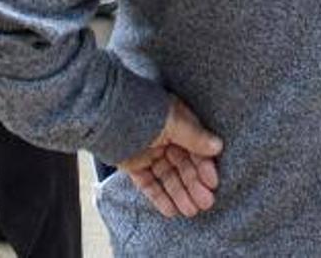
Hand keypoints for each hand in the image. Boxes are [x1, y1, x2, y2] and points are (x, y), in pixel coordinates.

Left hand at [118, 97, 223, 218]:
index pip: (196, 148)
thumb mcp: (172, 122)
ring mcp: (148, 151)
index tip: (212, 183)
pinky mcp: (133, 164)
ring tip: (190, 211)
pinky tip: (170, 211)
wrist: (103, 113)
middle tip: (205, 204)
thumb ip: (194, 136)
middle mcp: (165, 137)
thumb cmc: (140, 110)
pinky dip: (159, 196)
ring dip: (179, 194)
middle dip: (194, 185)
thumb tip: (217, 146)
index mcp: (177, 122)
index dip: (204, 166)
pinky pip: (148, 183)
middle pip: (183, 165)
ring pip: (168, 176)